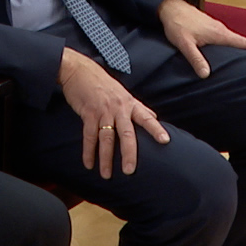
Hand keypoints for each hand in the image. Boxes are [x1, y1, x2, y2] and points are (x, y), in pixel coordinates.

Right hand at [58, 48, 169, 178]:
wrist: (79, 71)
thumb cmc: (103, 83)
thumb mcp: (123, 93)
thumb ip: (138, 107)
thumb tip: (153, 116)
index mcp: (130, 104)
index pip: (146, 118)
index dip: (156, 129)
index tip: (166, 141)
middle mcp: (118, 108)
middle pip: (126, 134)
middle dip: (128, 154)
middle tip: (129, 171)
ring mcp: (103, 111)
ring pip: (106, 138)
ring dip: (106, 158)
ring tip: (106, 175)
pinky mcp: (88, 113)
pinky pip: (88, 136)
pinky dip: (88, 151)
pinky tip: (89, 164)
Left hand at [158, 0, 245, 77]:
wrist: (169, 7)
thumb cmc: (177, 24)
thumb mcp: (185, 44)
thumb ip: (196, 59)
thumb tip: (206, 75)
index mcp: (219, 33)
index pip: (244, 42)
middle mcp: (221, 29)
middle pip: (242, 41)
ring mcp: (215, 27)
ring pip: (233, 40)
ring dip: (242, 48)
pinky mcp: (209, 27)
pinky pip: (225, 38)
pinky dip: (231, 45)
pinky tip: (228, 52)